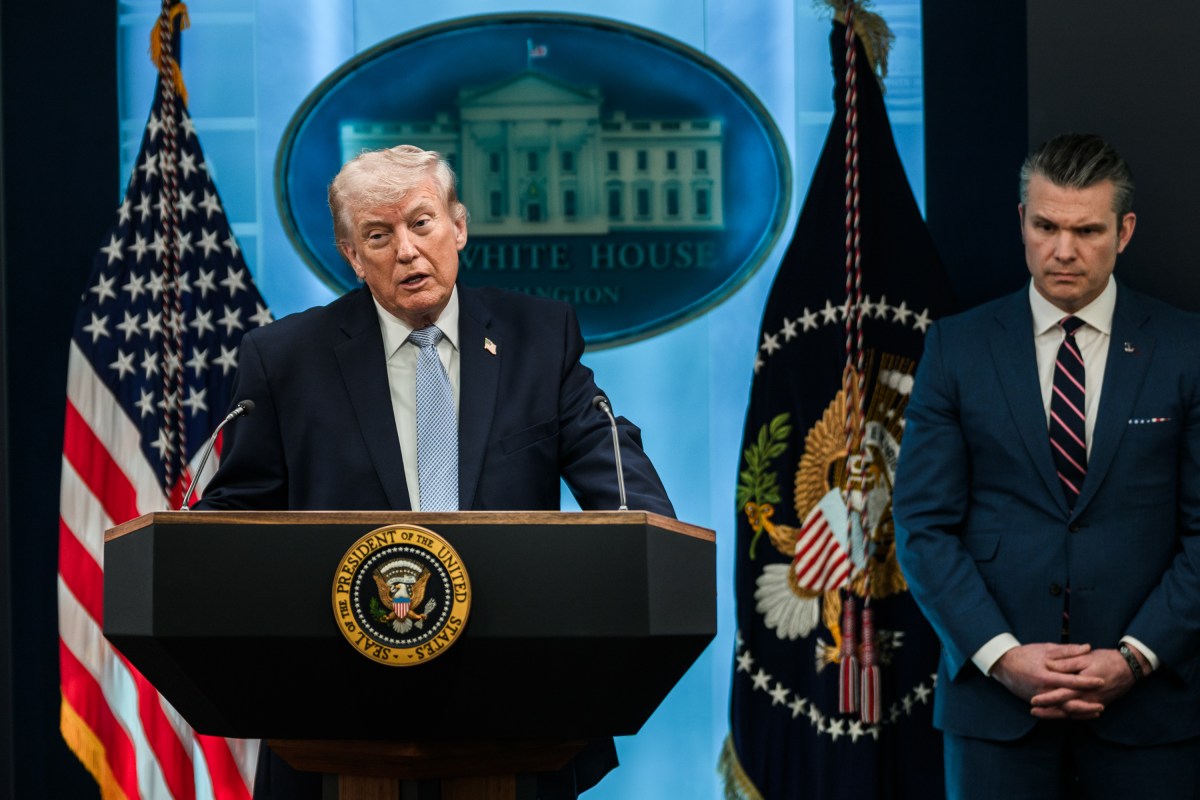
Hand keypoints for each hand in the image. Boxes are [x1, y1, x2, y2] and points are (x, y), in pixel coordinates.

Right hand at [990, 643, 1104, 717]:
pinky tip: (1081, 713)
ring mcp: (1039, 698)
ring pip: (1063, 709)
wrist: (1003, 665)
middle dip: (1086, 704)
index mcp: (1046, 675)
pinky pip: (1055, 711)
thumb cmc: (1026, 654)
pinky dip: (1069, 713)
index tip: (1102, 681)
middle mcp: (1043, 690)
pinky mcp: (1036, 703)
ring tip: (1096, 711)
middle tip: (1102, 704)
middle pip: (1068, 701)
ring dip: (1081, 712)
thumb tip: (1087, 647)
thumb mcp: (1046, 649)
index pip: (1071, 681)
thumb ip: (1067, 651)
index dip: (1087, 682)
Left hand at [1028, 646, 1141, 718]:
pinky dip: (1071, 716)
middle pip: (1066, 708)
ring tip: (1041, 714)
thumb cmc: (1106, 659)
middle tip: (1033, 711)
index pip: (1062, 695)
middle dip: (1049, 711)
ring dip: (1057, 715)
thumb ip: (1067, 663)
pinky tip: (1061, 715)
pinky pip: (1083, 714)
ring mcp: (1095, 702)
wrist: (1129, 668)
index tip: (1033, 700)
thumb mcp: (1085, 657)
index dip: (1047, 699)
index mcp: (1084, 685)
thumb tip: (1048, 665)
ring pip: (1074, 713)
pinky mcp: (1099, 703)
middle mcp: (1089, 697)